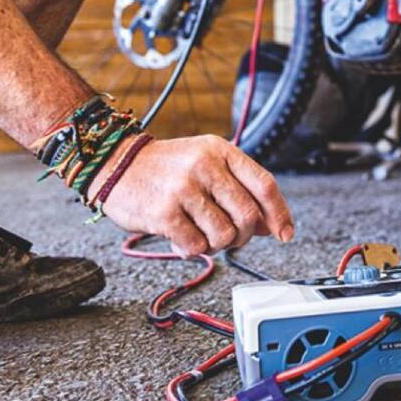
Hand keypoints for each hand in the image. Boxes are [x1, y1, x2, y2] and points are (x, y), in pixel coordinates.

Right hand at [93, 134, 295, 255]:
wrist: (115, 165)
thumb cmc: (165, 169)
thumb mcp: (205, 163)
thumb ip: (237, 189)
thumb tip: (271, 225)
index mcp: (220, 150)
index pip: (264, 184)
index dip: (280, 213)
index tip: (285, 234)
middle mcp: (205, 166)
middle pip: (248, 215)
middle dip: (243, 235)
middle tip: (229, 237)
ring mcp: (184, 188)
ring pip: (224, 235)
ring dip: (216, 244)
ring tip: (199, 233)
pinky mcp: (164, 213)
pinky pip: (196, 246)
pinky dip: (192, 249)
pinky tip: (181, 239)